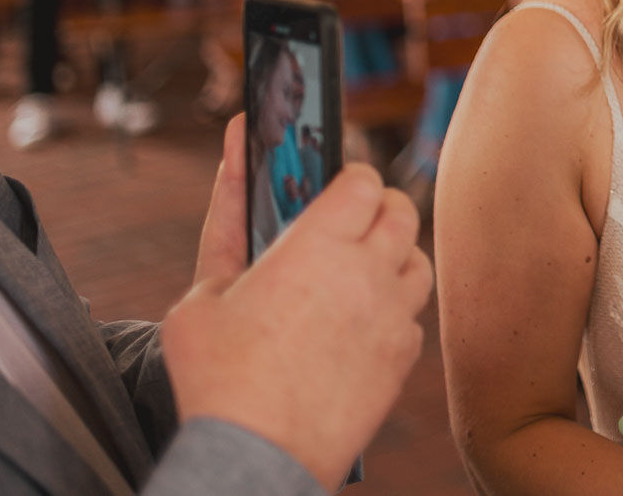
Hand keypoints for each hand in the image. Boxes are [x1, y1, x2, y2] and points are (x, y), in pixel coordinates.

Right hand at [163, 118, 432, 489]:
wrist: (255, 456)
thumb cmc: (219, 379)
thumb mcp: (203, 297)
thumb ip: (229, 230)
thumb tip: (233, 165)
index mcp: (318, 246)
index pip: (363, 181)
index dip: (351, 177)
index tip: (336, 185)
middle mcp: (368, 272)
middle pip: (403, 210)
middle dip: (381, 207)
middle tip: (356, 220)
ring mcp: (393, 316)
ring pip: (419, 261)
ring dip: (396, 256)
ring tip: (364, 269)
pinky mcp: (403, 358)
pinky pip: (415, 316)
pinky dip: (397, 310)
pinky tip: (366, 322)